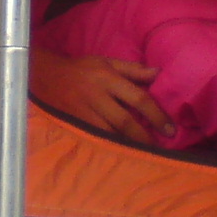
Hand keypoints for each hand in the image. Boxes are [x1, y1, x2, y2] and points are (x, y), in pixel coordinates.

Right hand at [29, 48, 172, 143]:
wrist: (45, 75)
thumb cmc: (82, 69)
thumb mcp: (107, 62)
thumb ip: (133, 69)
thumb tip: (159, 73)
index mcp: (108, 78)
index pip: (138, 98)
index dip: (156, 115)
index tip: (170, 130)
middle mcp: (97, 95)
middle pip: (125, 121)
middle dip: (144, 137)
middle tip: (159, 149)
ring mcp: (84, 111)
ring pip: (110, 133)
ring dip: (128, 145)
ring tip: (145, 154)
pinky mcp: (75, 122)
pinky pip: (96, 137)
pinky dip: (111, 145)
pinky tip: (122, 152)